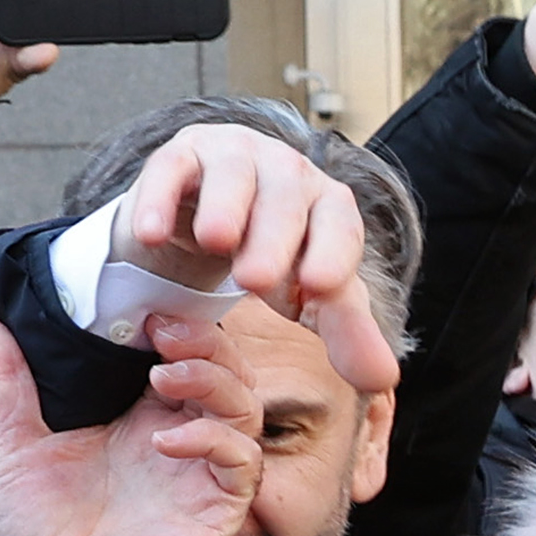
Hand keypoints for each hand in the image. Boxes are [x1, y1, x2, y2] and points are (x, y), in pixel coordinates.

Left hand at [0, 311, 261, 535]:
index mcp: (134, 422)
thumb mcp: (8, 450)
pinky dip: (212, 439)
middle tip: (162, 331)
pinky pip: (241, 461)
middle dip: (204, 342)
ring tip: (163, 377)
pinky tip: (165, 441)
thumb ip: (6, 387)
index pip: (176, 357)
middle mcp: (175, 442)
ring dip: (212, 381)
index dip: (171, 326)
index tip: (140, 308)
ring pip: (244, 406)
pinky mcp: (218, 510)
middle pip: (224, 371)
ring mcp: (200, 476)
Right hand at [116, 123, 398, 396]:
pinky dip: (160, 199)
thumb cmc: (276, 264)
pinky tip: (153, 235)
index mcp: (329, 204)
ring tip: (216, 242)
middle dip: (274, 238)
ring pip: (232, 173)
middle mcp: (288, 170)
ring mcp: (233, 155)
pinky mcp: (181, 154)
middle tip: (255, 281)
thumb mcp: (311, 301)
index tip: (321, 287)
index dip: (333, 251)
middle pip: (286, 199)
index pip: (340, 224)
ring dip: (225, 207)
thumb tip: (383, 380)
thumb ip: (346, 333)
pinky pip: (171, 168)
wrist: (209, 229)